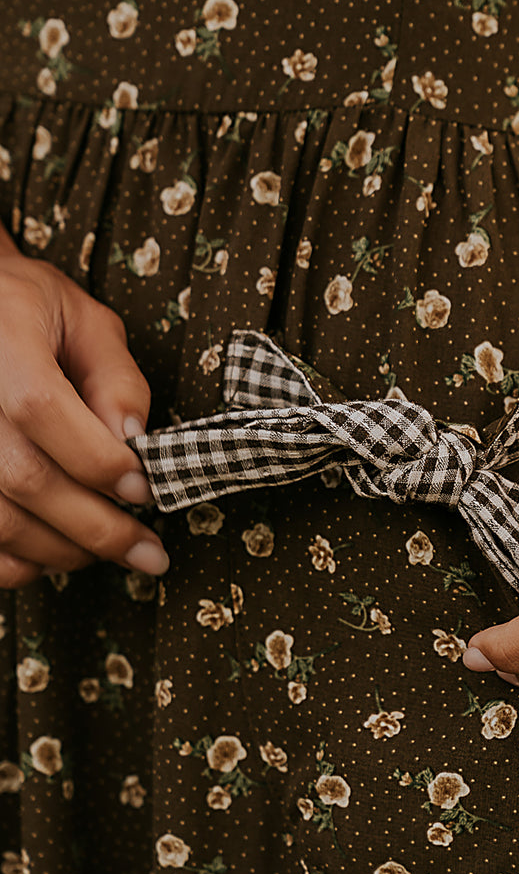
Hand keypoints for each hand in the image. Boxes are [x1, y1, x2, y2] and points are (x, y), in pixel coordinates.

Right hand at [0, 241, 168, 588]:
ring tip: (112, 550)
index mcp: (4, 342)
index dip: (98, 461)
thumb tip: (135, 441)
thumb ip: (116, 378)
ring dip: (64, 550)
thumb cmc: (29, 312)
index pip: (42, 410)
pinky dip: (18, 562)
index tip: (145, 489)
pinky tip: (57, 553)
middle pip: (25, 478)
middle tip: (148, 551)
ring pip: (0, 520)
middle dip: (98, 527)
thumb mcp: (84, 320)